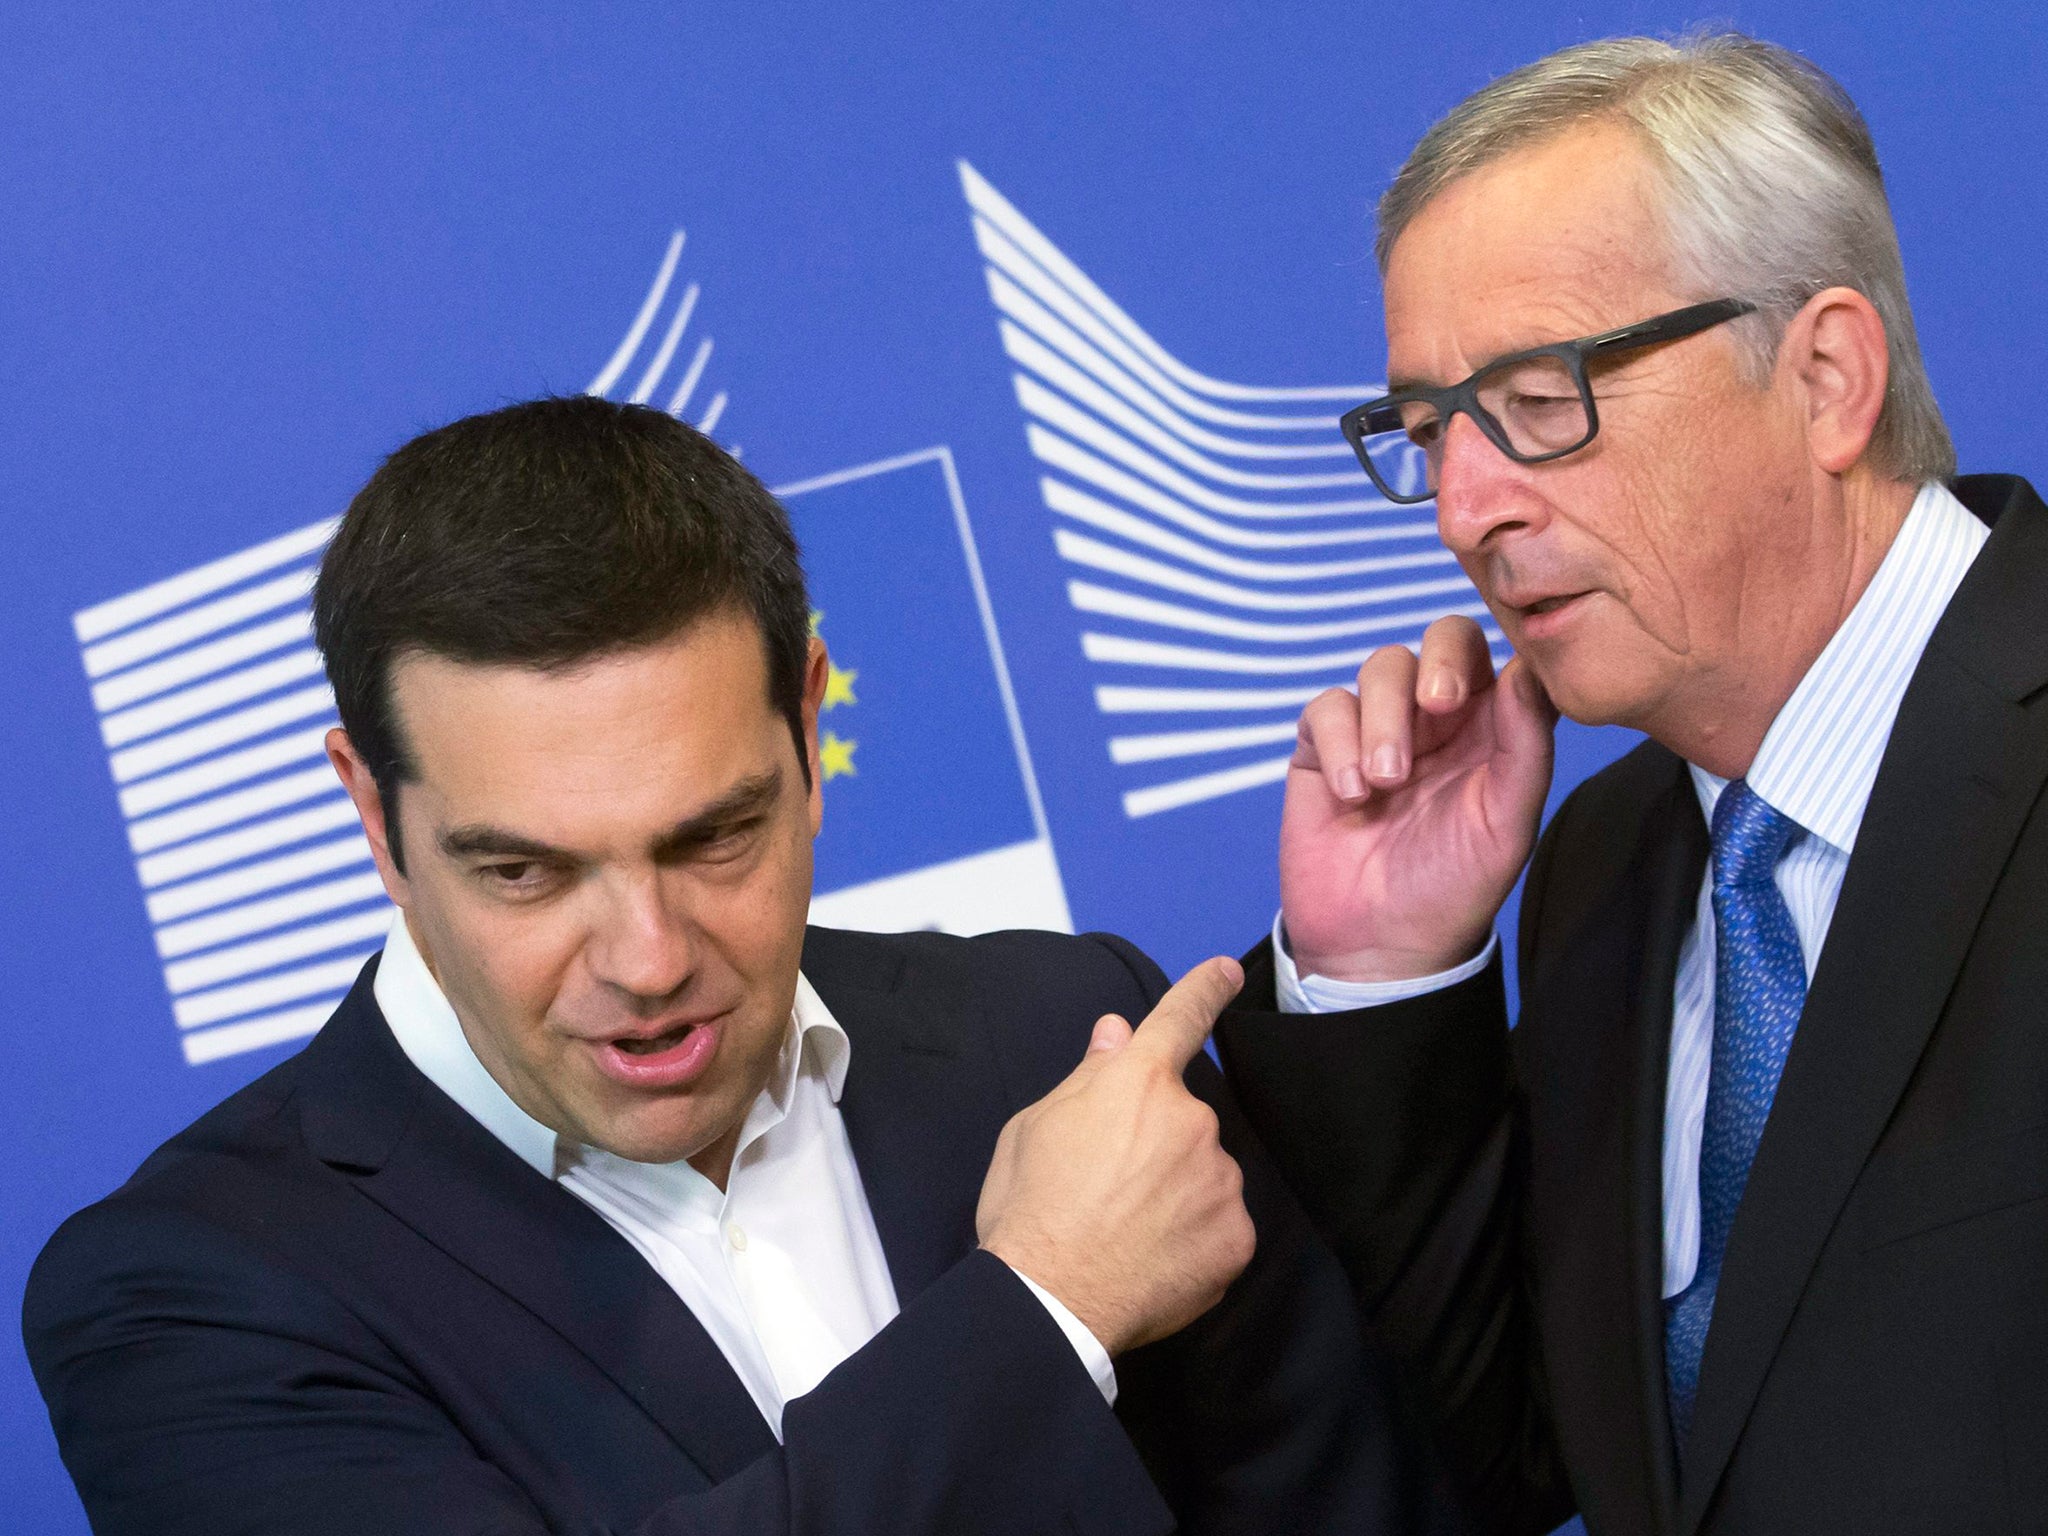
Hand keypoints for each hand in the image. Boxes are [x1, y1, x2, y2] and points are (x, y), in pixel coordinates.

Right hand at [975, 957, 1255, 1355]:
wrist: (1049, 1302)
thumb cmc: (1028, 1210)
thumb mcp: (1034, 1127)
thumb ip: (1087, 1077)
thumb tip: (1117, 1034)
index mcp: (1137, 1083)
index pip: (1179, 1020)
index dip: (1205, 990)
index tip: (1226, 972)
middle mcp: (1191, 1121)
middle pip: (1181, 1119)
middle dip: (1153, 1143)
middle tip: (1105, 1188)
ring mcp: (1219, 1180)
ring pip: (1203, 1173)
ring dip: (1175, 1192)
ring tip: (1124, 1232)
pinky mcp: (1236, 1237)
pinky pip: (1219, 1225)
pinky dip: (1192, 1238)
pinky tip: (1151, 1259)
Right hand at [1280, 616, 1555, 982]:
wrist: (1378, 945)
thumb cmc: (1453, 888)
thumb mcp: (1506, 824)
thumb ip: (1525, 747)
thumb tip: (1526, 671)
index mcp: (1492, 729)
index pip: (1499, 656)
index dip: (1496, 659)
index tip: (1481, 694)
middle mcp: (1438, 719)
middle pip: (1440, 640)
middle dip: (1436, 663)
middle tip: (1435, 707)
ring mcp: (1378, 728)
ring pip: (1381, 667)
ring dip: (1383, 718)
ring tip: (1386, 782)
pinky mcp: (1323, 748)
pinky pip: (1326, 707)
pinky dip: (1337, 742)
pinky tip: (1350, 795)